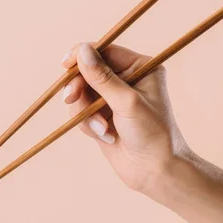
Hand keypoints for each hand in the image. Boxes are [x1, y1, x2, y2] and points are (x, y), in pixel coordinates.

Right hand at [61, 42, 189, 194]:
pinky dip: (88, 124)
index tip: (66, 65)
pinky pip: (81, 111)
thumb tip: (82, 51)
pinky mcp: (103, 116)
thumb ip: (102, 77)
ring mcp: (114, 98)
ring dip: (86, 112)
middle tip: (71, 98)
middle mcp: (128, 79)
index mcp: (141, 67)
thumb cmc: (152, 134)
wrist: (156, 172)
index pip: (105, 51)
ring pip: (82, 93)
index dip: (83, 56)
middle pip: (88, 71)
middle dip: (80, 88)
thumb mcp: (127, 102)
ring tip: (103, 129)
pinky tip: (106, 136)